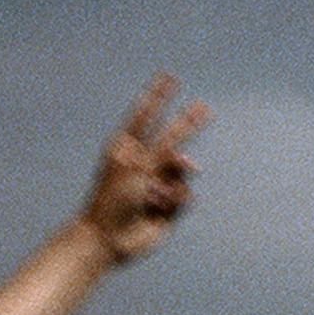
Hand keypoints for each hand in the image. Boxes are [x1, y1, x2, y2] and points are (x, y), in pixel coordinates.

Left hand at [82, 76, 209, 262]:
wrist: (108, 238)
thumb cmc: (113, 199)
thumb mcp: (138, 167)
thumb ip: (166, 154)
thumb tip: (192, 163)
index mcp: (127, 149)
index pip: (146, 115)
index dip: (158, 95)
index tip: (169, 76)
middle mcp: (143, 163)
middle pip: (171, 136)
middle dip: (188, 123)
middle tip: (205, 108)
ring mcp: (156, 184)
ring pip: (181, 172)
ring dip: (171, 181)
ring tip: (151, 197)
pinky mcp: (168, 207)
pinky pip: (185, 194)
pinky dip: (174, 198)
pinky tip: (157, 209)